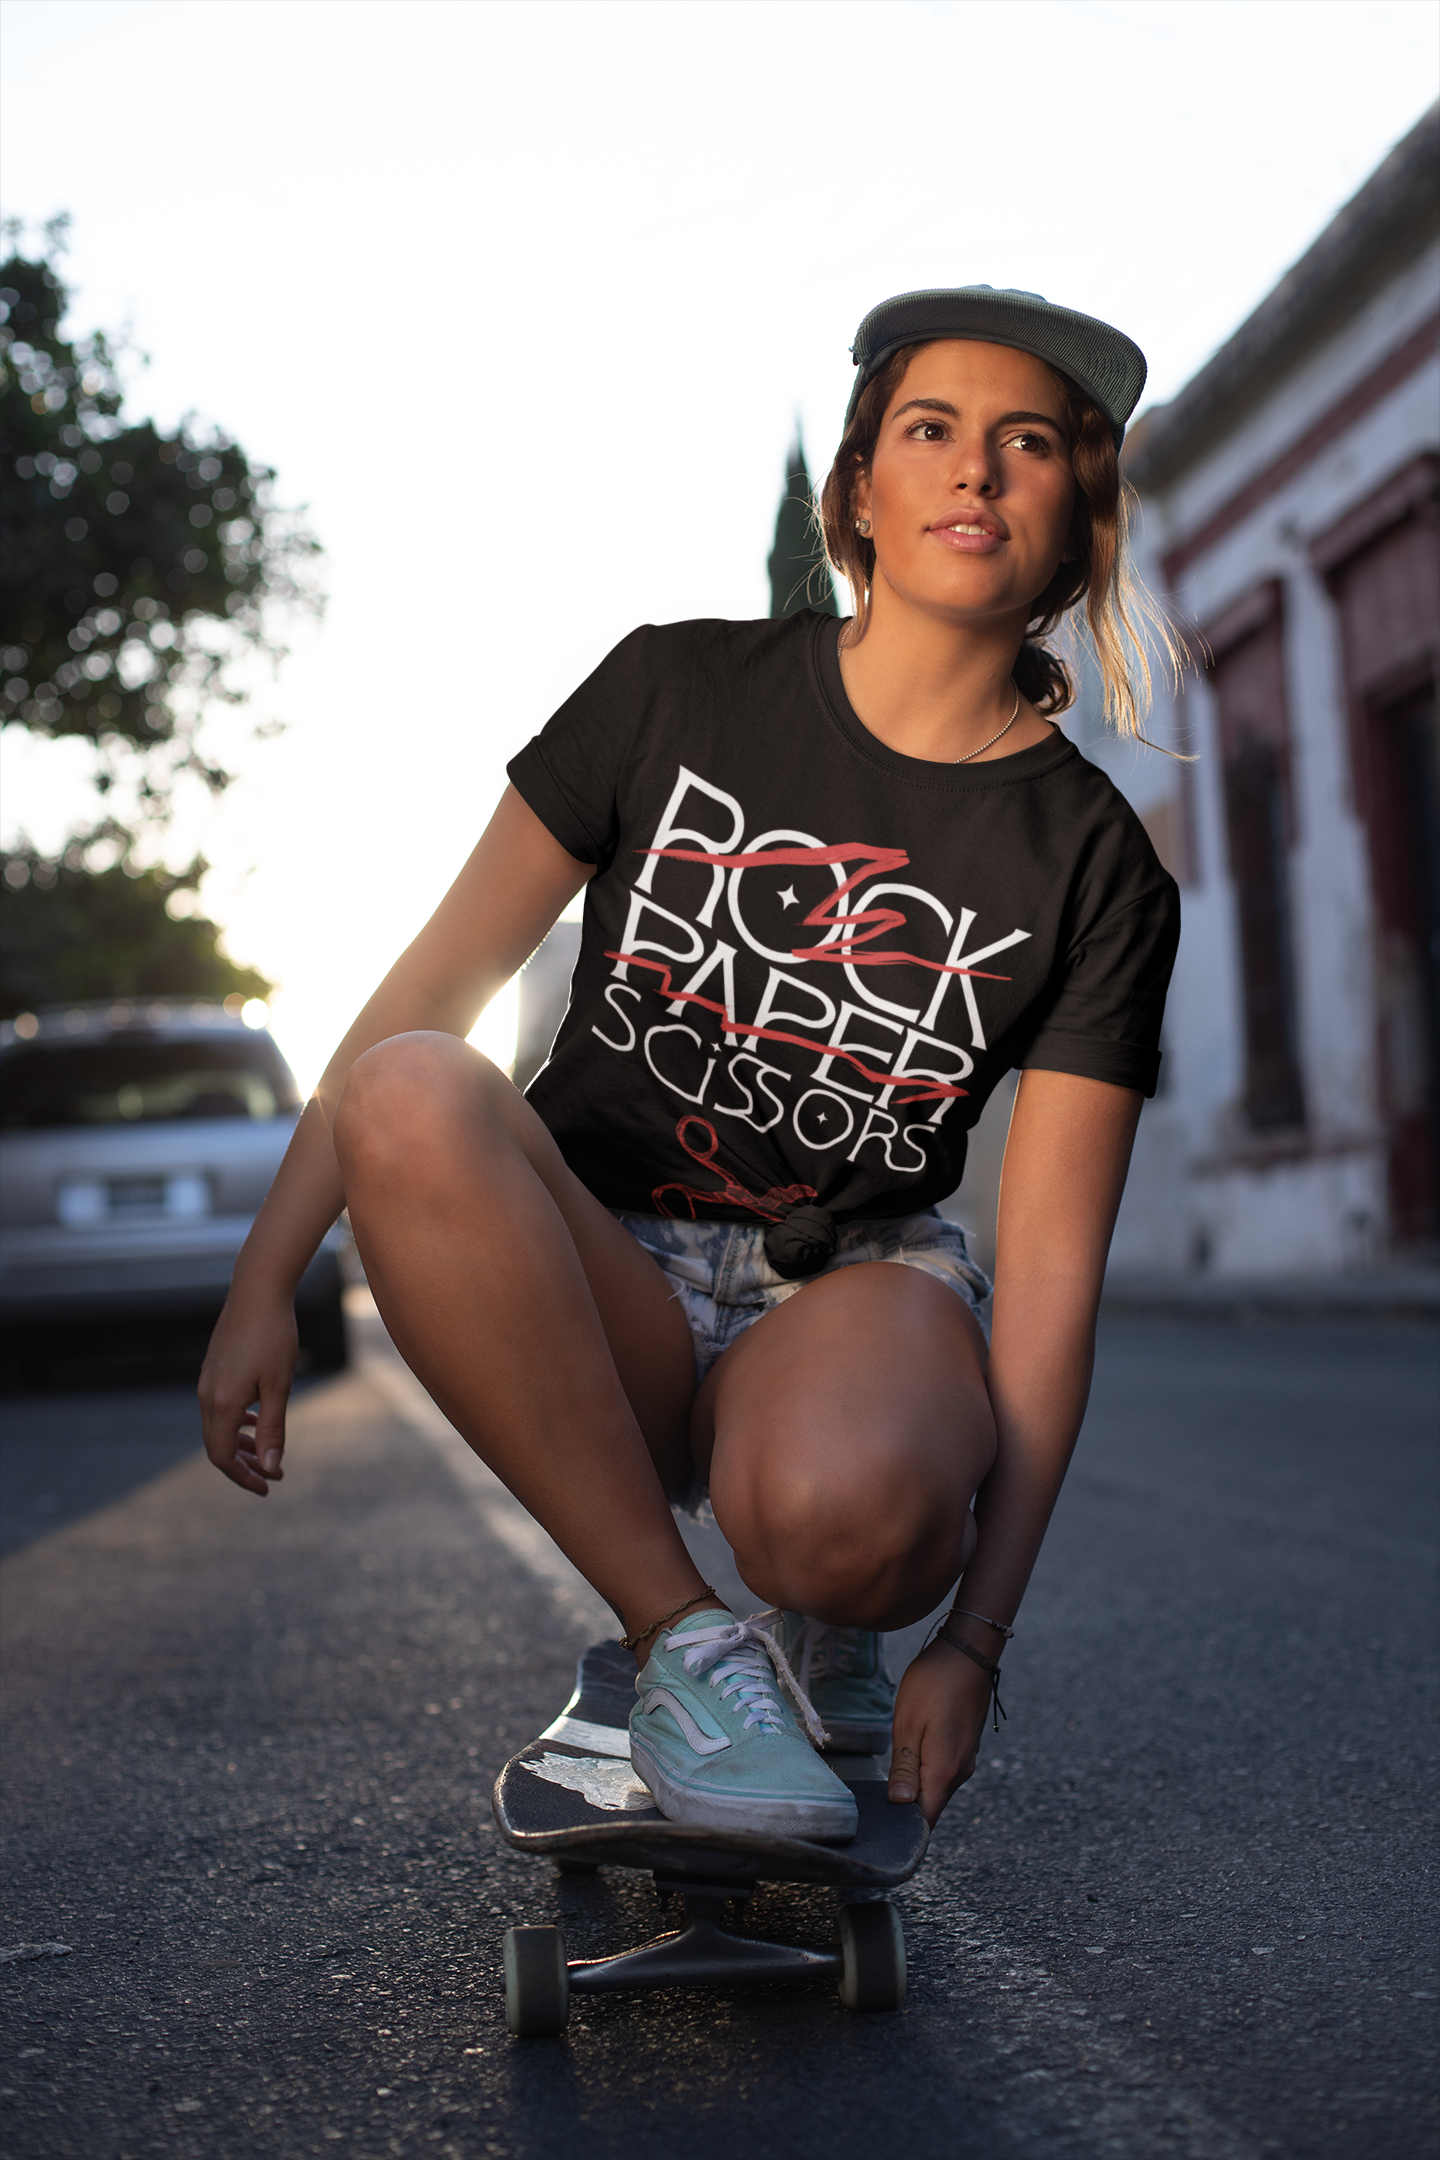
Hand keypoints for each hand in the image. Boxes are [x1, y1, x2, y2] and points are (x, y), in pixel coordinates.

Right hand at [197, 1282, 298, 1496]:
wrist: (258, 1290)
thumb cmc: (274, 1336)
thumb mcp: (279, 1386)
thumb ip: (273, 1429)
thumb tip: (272, 1468)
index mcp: (222, 1402)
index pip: (222, 1456)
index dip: (244, 1477)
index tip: (268, 1486)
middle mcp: (207, 1394)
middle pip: (217, 1445)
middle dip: (244, 1464)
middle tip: (272, 1475)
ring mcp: (207, 1380)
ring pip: (218, 1425)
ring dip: (241, 1443)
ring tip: (267, 1453)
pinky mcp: (213, 1368)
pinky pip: (219, 1406)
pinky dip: (236, 1422)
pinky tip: (256, 1420)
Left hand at [887, 1637, 996, 1825]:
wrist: (968, 1651)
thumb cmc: (934, 1682)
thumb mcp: (908, 1724)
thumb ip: (904, 1768)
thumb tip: (900, 1805)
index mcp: (945, 1770)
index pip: (925, 1818)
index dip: (903, 1828)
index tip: (879, 1829)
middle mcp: (960, 1771)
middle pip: (930, 1805)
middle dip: (905, 1809)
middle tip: (872, 1805)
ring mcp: (966, 1758)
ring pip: (936, 1787)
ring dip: (914, 1788)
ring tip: (886, 1782)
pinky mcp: (965, 1745)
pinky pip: (942, 1770)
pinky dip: (924, 1773)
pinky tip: (906, 1760)